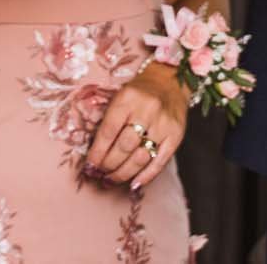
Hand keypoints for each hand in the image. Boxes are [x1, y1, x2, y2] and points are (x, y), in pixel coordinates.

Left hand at [85, 64, 187, 190]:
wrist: (169, 81)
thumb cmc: (139, 92)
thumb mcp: (120, 97)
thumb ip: (108, 121)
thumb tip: (94, 155)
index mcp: (128, 98)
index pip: (108, 131)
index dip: (97, 153)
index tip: (89, 166)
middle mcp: (147, 110)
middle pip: (124, 146)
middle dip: (109, 165)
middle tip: (100, 175)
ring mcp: (163, 124)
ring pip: (141, 157)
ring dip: (123, 174)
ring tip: (112, 180)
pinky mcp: (176, 135)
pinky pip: (160, 162)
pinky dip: (146, 176)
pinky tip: (133, 184)